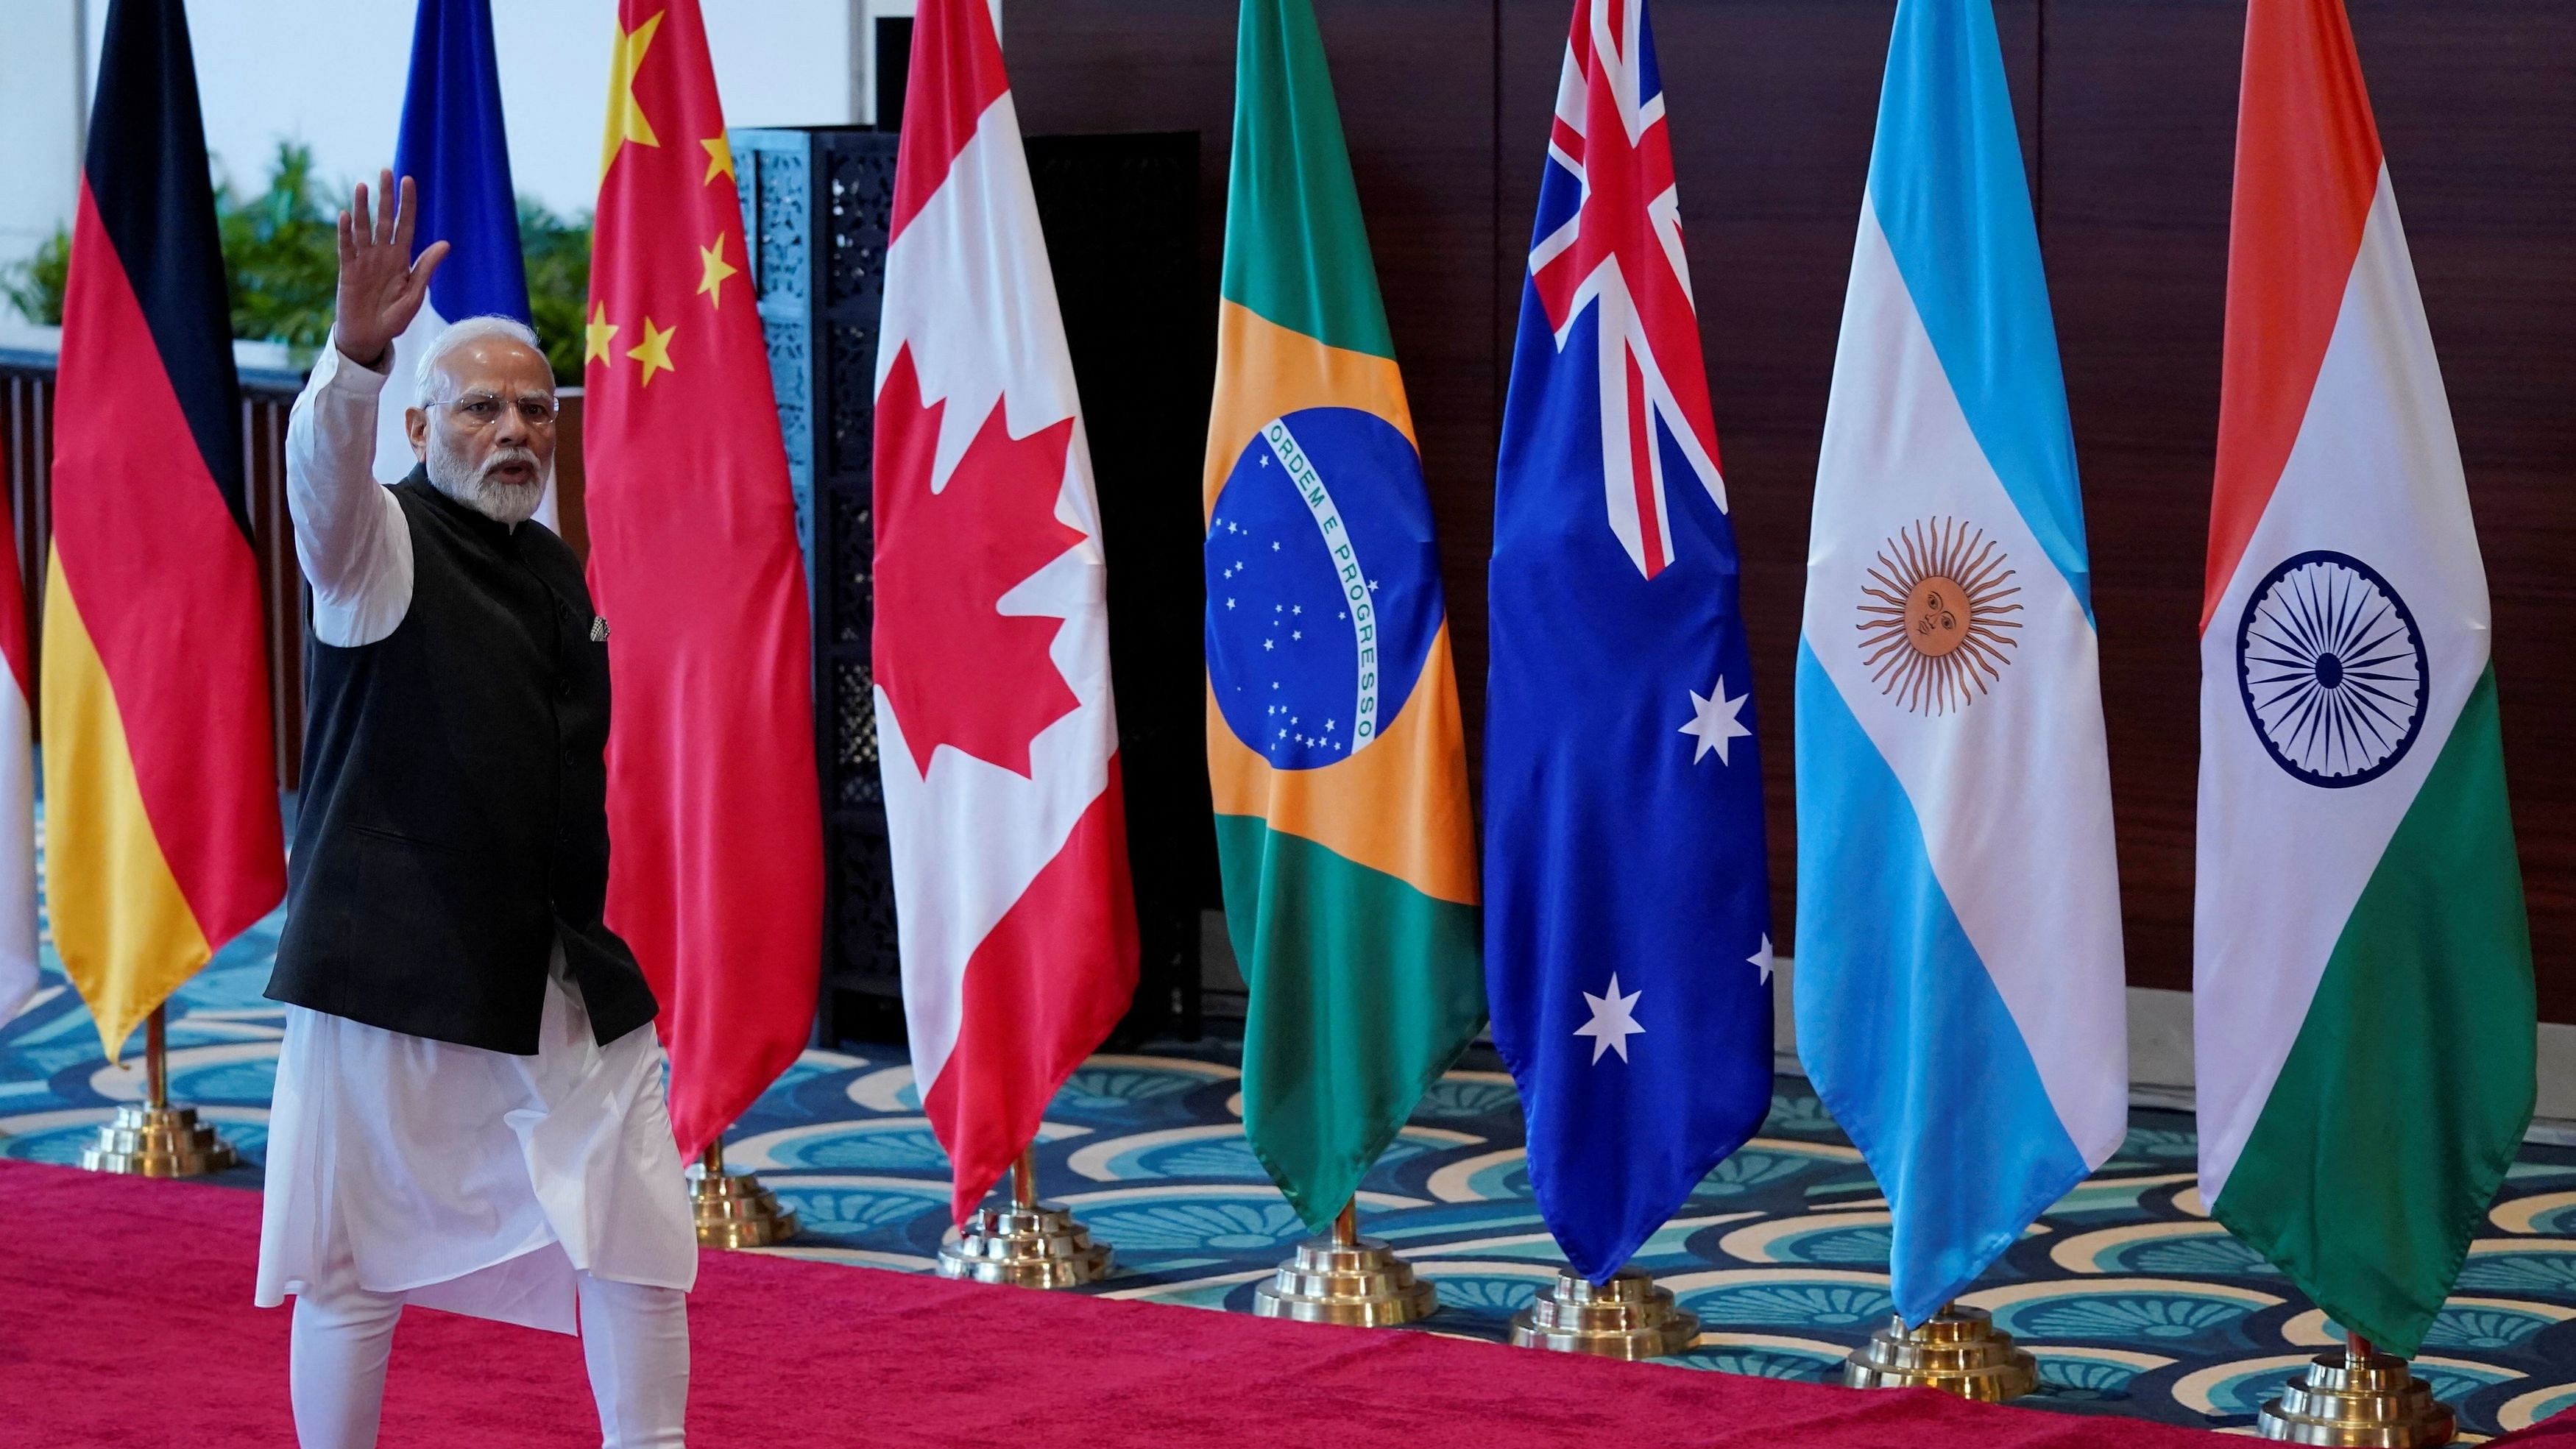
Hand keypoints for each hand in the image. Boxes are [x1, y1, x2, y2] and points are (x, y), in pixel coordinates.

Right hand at [333, 169, 449, 369]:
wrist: (370, 336)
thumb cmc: (394, 317)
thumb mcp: (415, 294)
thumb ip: (426, 268)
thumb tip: (445, 244)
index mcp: (402, 258)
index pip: (406, 225)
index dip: (407, 203)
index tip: (408, 180)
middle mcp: (382, 254)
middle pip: (385, 219)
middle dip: (386, 196)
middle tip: (385, 171)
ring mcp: (364, 260)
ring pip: (364, 228)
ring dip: (362, 207)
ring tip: (362, 186)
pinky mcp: (348, 270)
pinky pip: (347, 247)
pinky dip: (346, 232)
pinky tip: (346, 215)